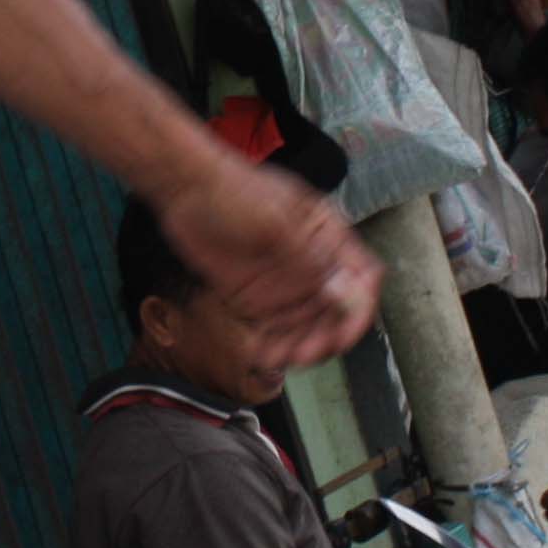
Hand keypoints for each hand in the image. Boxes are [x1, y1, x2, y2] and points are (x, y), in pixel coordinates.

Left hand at [153, 154, 382, 373]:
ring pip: (306, 327)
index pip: (362, 278)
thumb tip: (345, 290)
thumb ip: (308, 258)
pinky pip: (272, 330)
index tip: (344, 334)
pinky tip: (260, 355)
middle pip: (336, 311)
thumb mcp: (274, 221)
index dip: (359, 309)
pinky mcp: (256, 298)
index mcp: (327, 238)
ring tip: (278, 358)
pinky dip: (271, 346)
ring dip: (299, 346)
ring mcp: (284, 284)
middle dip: (326, 337)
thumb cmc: (233, 190)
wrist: (186, 190)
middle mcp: (311, 265)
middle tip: (306, 355)